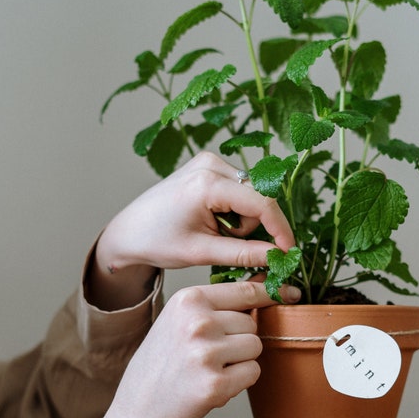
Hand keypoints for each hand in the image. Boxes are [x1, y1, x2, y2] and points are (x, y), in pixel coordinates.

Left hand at [87, 152, 294, 308]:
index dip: (280, 229)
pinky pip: (240, 188)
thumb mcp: (202, 252)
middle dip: (252, 226)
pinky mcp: (208, 164)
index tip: (289, 252)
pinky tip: (213, 218)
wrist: (129, 231)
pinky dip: (234, 209)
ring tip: (215, 232)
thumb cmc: (158, 241)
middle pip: (258, 197)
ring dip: (242, 219)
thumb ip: (244, 254)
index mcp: (206, 183)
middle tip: (227, 244)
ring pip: (251, 193)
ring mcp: (209, 161)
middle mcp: (210, 164)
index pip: (261, 203)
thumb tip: (279, 256)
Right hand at [97, 280, 298, 417]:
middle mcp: (198, 322)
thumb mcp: (180, 318)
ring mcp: (207, 353)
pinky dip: (241, 380)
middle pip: (251, 322)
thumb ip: (218, 302)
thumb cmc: (162, 360)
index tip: (289, 293)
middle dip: (240, 338)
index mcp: (188, 299)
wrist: (139, 409)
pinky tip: (213, 383)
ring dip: (241, 359)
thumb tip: (264, 283)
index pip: (244, 290)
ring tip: (210, 367)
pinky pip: (253, 372)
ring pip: (255, 346)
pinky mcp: (216, 384)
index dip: (268, 294)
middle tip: (211, 352)